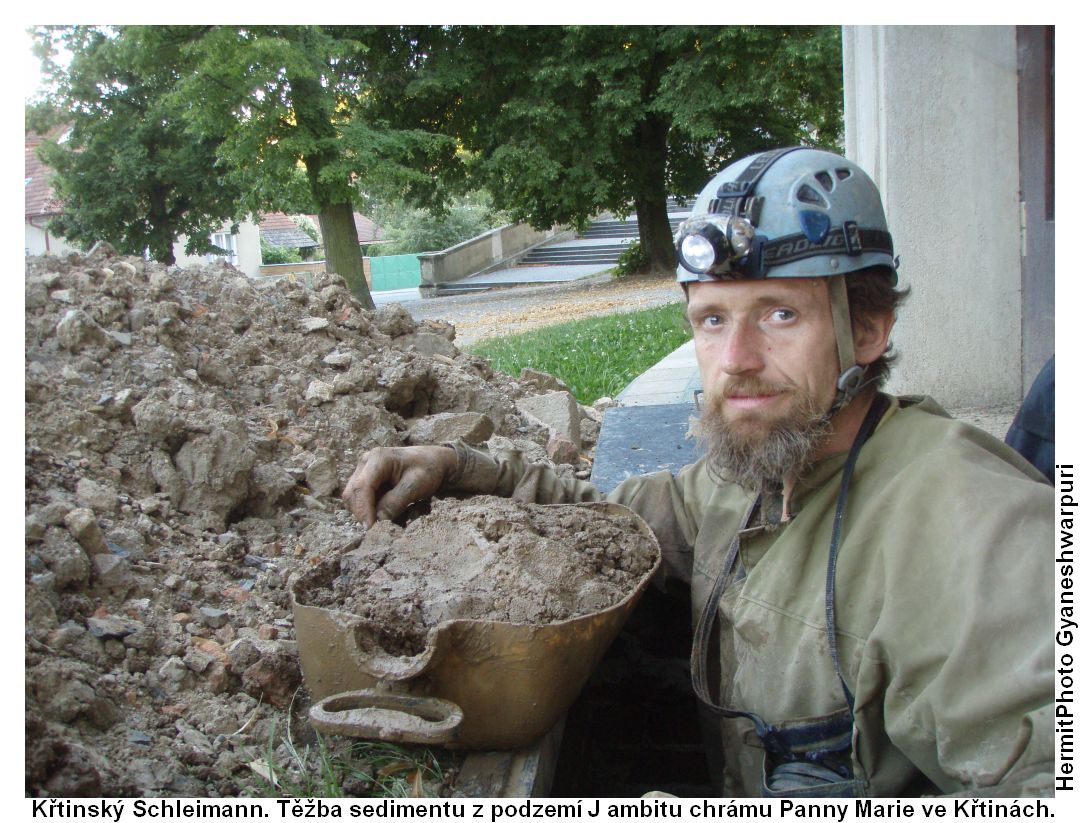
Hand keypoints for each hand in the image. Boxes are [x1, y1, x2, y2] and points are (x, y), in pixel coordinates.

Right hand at [341, 446, 458, 526]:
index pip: (362, 487)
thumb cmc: (427, 471)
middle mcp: (366, 462)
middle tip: (378, 529)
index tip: (370, 528)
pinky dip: (369, 509)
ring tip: (385, 518)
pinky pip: (360, 499)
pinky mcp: (365, 479)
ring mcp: (364, 470)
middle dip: (362, 513)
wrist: (433, 462)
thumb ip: (396, 502)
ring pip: (353, 498)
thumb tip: (379, 519)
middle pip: (352, 493)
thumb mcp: (416, 486)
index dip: (363, 510)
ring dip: (365, 512)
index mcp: (378, 459)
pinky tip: (385, 511)